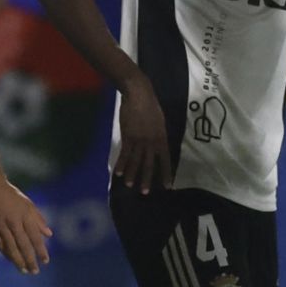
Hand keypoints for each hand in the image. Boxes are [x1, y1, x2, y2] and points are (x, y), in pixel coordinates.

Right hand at [0, 178, 52, 275]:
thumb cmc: (11, 195)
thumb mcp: (28, 204)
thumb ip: (38, 220)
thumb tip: (49, 234)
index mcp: (25, 215)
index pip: (35, 237)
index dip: (40, 250)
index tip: (45, 261)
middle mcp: (14, 221)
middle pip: (23, 245)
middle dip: (30, 260)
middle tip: (35, 271)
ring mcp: (1, 225)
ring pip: (11, 247)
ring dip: (18, 260)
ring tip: (24, 270)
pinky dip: (6, 254)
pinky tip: (11, 260)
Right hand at [113, 76, 171, 194]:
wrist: (139, 94)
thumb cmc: (150, 105)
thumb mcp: (160, 121)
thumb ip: (159, 134)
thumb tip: (158, 145)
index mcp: (162, 138)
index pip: (165, 159)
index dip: (166, 173)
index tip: (167, 186)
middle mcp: (151, 141)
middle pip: (149, 163)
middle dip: (147, 178)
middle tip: (145, 192)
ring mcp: (139, 140)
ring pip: (136, 161)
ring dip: (132, 174)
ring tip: (129, 185)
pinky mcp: (127, 136)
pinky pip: (125, 153)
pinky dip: (121, 163)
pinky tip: (118, 172)